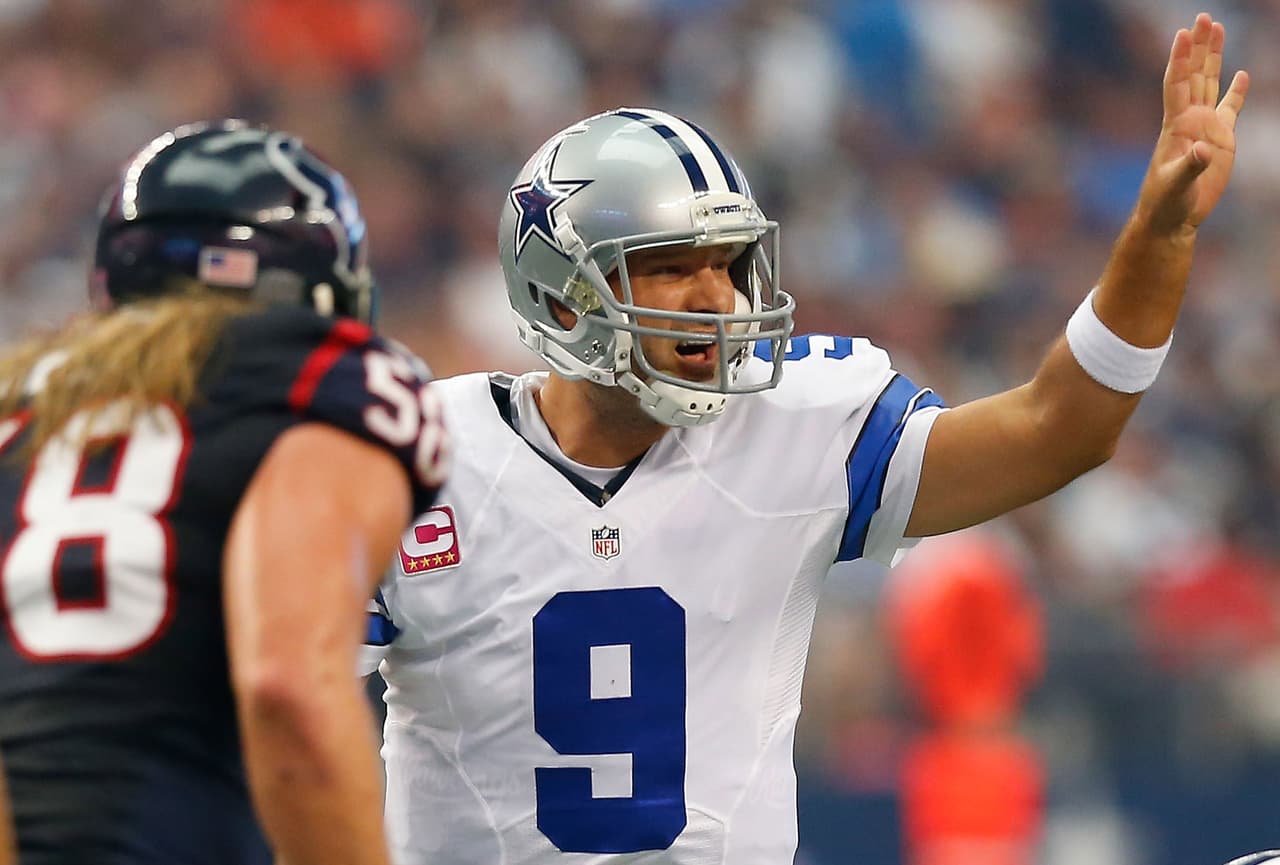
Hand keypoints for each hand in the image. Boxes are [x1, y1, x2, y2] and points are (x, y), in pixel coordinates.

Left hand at [1138, 12, 1248, 233]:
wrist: (1172, 217)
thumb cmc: (1165, 203)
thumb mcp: (1175, 186)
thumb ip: (1190, 167)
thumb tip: (1203, 150)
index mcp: (1176, 125)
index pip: (1177, 84)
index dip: (1179, 59)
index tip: (1182, 34)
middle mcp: (1189, 119)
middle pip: (1194, 74)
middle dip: (1199, 46)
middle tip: (1203, 17)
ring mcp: (1205, 126)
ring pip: (1210, 83)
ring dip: (1213, 57)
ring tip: (1216, 29)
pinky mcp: (1220, 139)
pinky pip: (1230, 108)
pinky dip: (1236, 90)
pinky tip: (1242, 73)